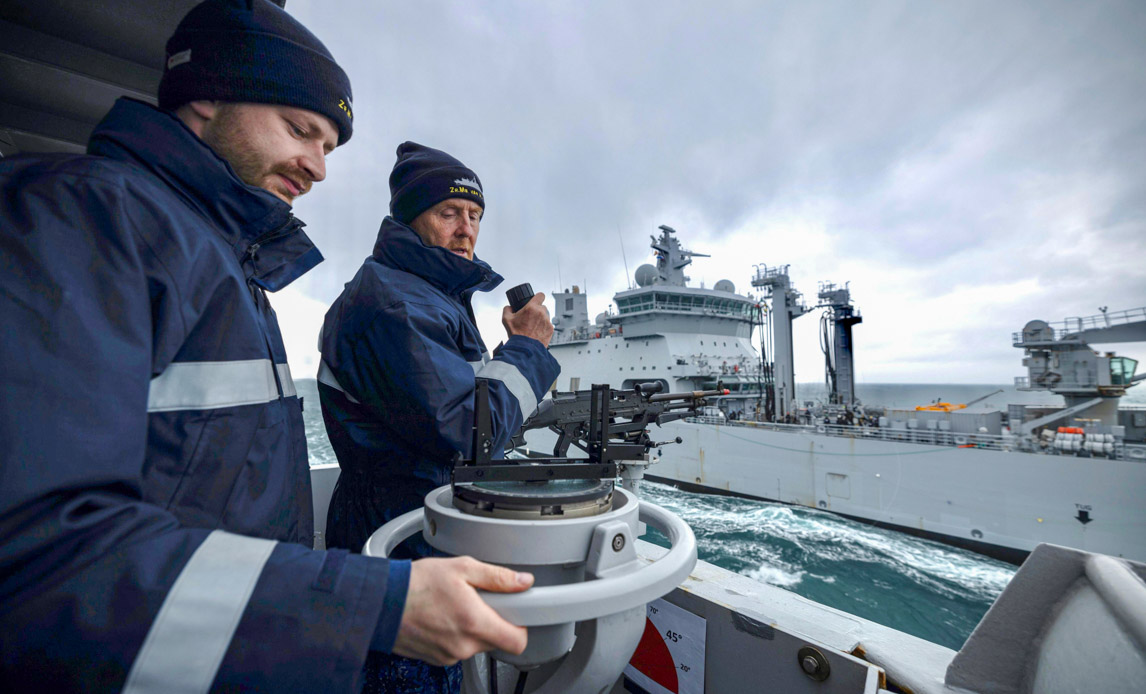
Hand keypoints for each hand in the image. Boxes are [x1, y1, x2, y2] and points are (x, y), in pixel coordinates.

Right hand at [392, 556, 533, 665]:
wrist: (381, 602)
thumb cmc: (416, 584)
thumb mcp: (462, 568)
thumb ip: (497, 577)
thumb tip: (523, 582)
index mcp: (475, 623)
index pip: (518, 642)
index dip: (521, 627)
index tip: (515, 613)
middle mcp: (464, 646)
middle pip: (496, 641)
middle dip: (492, 621)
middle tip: (478, 600)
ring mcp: (449, 655)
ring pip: (475, 644)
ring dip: (472, 628)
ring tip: (455, 605)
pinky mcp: (436, 659)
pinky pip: (457, 649)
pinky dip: (455, 635)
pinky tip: (442, 616)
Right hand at [502, 292, 553, 347]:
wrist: (524, 349)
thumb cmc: (517, 335)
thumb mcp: (506, 319)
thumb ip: (507, 309)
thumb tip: (509, 307)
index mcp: (532, 308)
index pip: (540, 295)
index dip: (537, 297)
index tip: (536, 300)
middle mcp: (541, 313)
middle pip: (542, 307)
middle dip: (537, 311)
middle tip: (530, 318)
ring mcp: (547, 321)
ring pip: (545, 316)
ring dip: (541, 319)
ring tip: (532, 327)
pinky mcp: (551, 330)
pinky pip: (548, 325)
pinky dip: (543, 328)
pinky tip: (536, 333)